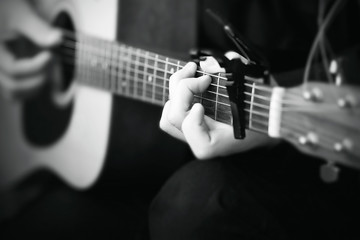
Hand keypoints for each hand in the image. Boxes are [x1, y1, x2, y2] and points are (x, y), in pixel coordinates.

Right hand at [0, 0, 61, 99]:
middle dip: (37, 78)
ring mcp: (0, 70)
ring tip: (48, 70)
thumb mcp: (22, 13)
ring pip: (13, 93)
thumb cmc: (8, 7)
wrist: (4, 9)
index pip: (14, 70)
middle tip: (51, 62)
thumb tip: (58, 40)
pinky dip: (30, 88)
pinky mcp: (6, 72)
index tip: (51, 55)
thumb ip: (38, 28)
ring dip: (35, 87)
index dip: (36, 66)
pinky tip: (43, 75)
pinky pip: (14, 91)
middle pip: (13, 86)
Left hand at [160, 62, 274, 159]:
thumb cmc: (263, 110)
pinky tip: (190, 82)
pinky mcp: (190, 127)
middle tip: (197, 70)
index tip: (205, 94)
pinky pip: (171, 115)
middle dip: (183, 87)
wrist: (268, 125)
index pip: (188, 128)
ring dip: (175, 90)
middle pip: (174, 115)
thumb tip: (208, 63)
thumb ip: (236, 71)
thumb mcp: (256, 89)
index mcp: (214, 143)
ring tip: (190, 72)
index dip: (192, 111)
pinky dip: (175, 97)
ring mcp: (193, 135)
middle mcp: (200, 141)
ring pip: (167, 117)